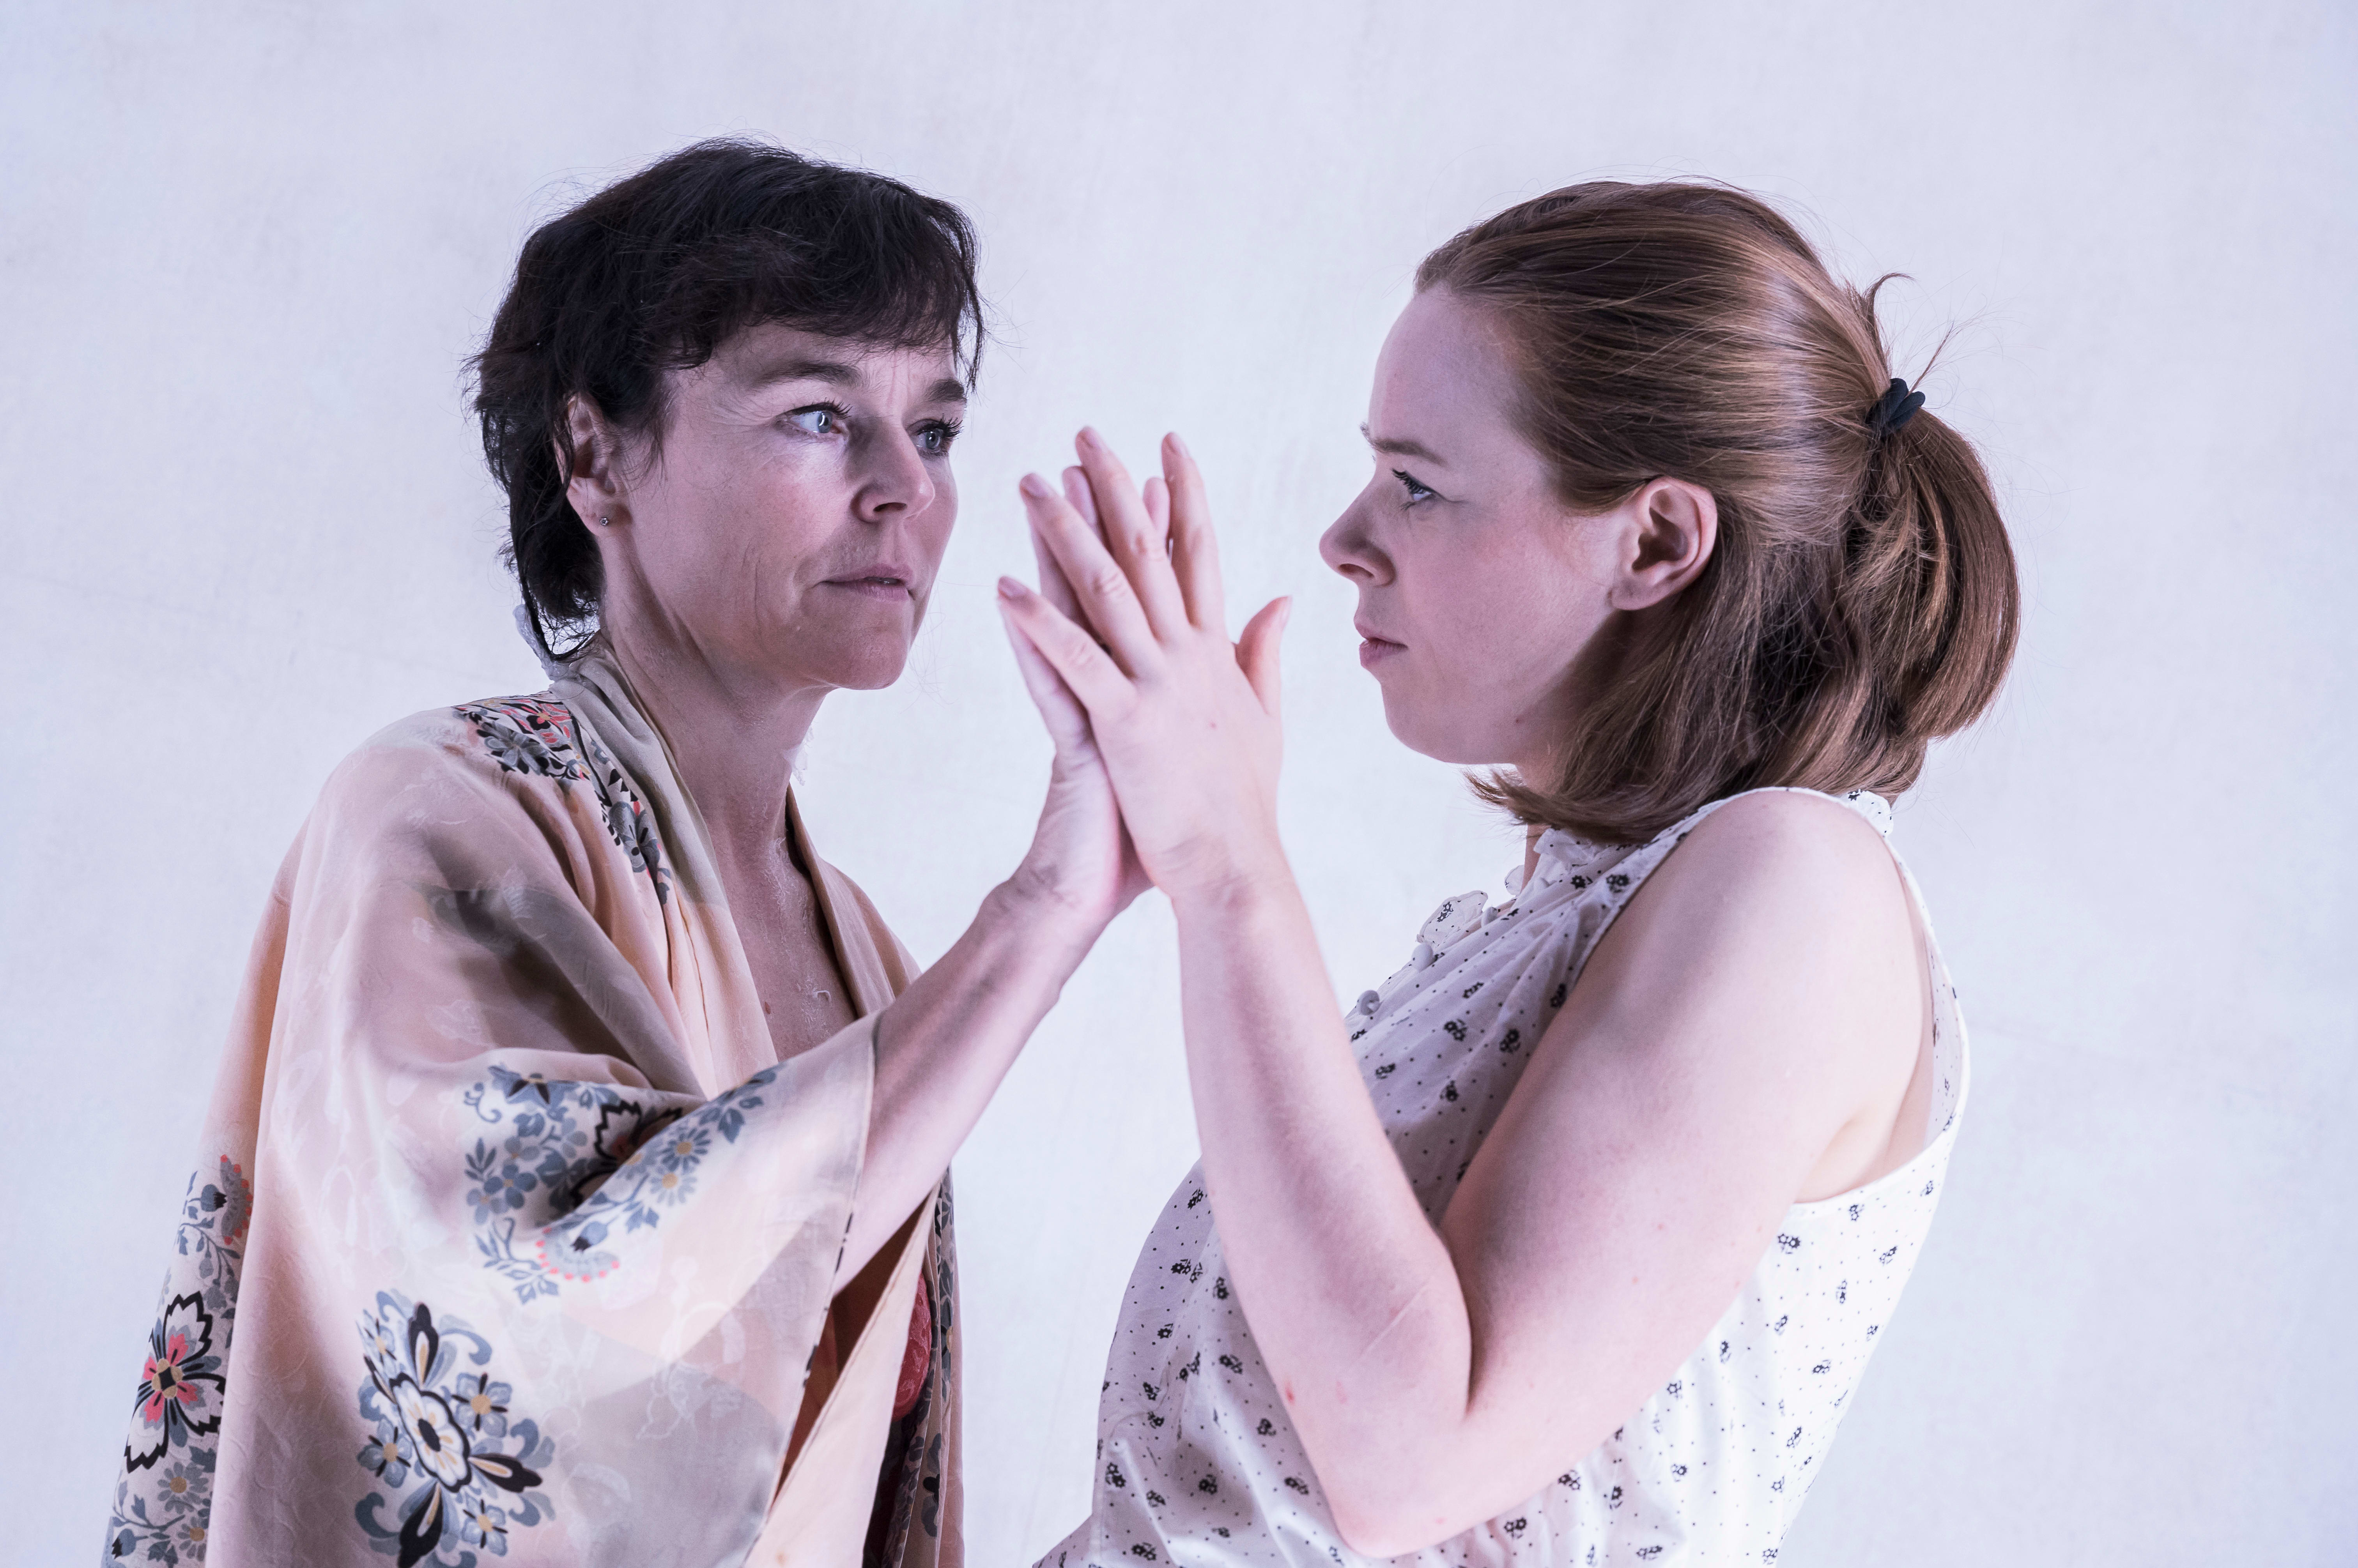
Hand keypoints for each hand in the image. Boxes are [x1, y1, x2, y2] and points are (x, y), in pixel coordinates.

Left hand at [997, 429, 1289, 906]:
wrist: (1235, 872)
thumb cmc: (1242, 808)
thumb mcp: (1262, 720)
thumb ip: (1265, 654)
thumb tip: (1280, 600)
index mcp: (1216, 654)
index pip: (1200, 555)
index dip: (1184, 496)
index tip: (1166, 446)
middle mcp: (1187, 657)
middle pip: (1149, 555)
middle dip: (1117, 489)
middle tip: (1087, 434)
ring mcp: (1156, 687)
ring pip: (1107, 591)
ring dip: (1067, 534)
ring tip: (1035, 483)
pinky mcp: (1123, 724)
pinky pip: (1073, 662)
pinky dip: (1040, 622)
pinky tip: (1007, 584)